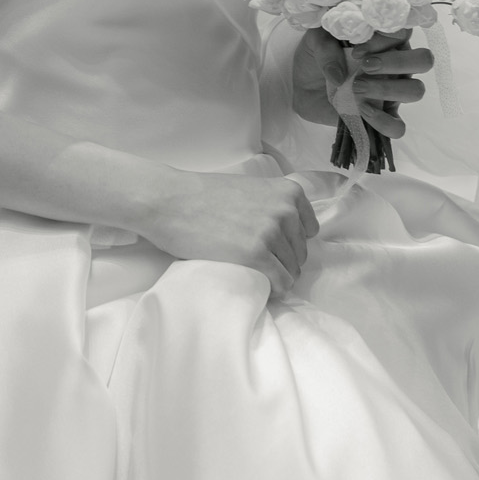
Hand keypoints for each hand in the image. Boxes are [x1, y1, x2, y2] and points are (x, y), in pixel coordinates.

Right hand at [140, 171, 320, 294]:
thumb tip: (285, 233)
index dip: (290, 242)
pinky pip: (281, 283)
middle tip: (258, 263)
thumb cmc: (202, 195)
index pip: (309, 230)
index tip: (272, 248)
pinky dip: (274, 290)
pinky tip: (260, 287)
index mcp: (288, 192)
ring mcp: (272, 233)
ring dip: (276, 277)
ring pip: (292, 271)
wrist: (169, 200)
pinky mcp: (256, 254)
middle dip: (282, 261)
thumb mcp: (251, 189)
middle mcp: (285, 211)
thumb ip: (272, 204)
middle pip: (300, 253)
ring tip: (254, 274)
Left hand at [291, 25, 433, 139]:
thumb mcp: (316, 40)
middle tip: (365, 67)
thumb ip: (327, 47)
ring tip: (357, 89)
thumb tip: (339, 75)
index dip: (384, 40)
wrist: (304, 86)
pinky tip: (363, 111)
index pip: (404, 32)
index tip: (357, 50)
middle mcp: (398, 63)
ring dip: (387, 89)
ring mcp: (394, 91)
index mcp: (387, 39)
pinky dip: (383, 121)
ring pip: (416, 90)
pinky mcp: (383, 116)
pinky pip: (399, 127)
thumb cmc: (317, 56)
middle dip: (396, 63)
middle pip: (423, 60)